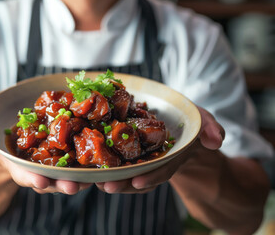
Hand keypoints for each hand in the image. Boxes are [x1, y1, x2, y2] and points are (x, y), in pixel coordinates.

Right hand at [0, 110, 91, 194]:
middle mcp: (37, 166)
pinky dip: (91, 160)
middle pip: (50, 178)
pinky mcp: (67, 152)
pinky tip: (104, 161)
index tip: (38, 182)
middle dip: (60, 183)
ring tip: (93, 179)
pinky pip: (79, 157)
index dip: (30, 177)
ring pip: (68, 172)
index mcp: (16, 162)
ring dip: (81, 177)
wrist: (12, 129)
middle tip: (72, 186)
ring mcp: (53, 162)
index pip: (22, 173)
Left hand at [96, 106, 224, 193]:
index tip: (138, 182)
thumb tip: (217, 140)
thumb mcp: (202, 120)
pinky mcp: (126, 152)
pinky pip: (115, 161)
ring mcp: (141, 159)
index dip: (152, 176)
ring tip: (94, 181)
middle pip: (138, 175)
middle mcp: (154, 162)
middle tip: (107, 186)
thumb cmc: (188, 121)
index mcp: (172, 157)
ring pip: (125, 173)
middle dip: (123, 183)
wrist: (175, 122)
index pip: (163, 168)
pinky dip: (104, 164)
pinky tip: (89, 167)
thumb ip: (210, 128)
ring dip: (110, 178)